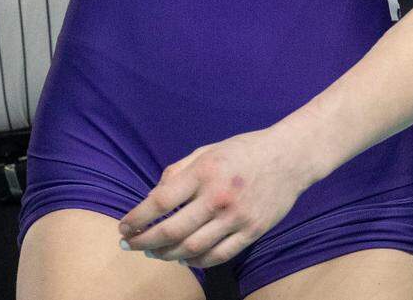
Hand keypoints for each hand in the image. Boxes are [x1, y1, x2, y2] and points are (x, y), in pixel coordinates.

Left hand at [119, 127, 306, 267]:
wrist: (288, 158)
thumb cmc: (243, 151)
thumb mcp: (207, 150)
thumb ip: (178, 171)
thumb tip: (154, 196)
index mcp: (204, 171)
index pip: (162, 200)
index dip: (139, 216)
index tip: (123, 226)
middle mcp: (218, 197)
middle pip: (173, 230)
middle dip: (146, 241)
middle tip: (129, 244)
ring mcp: (236, 218)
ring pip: (193, 249)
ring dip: (167, 255)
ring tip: (153, 252)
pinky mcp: (251, 233)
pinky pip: (218, 256)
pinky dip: (196, 262)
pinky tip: (183, 258)